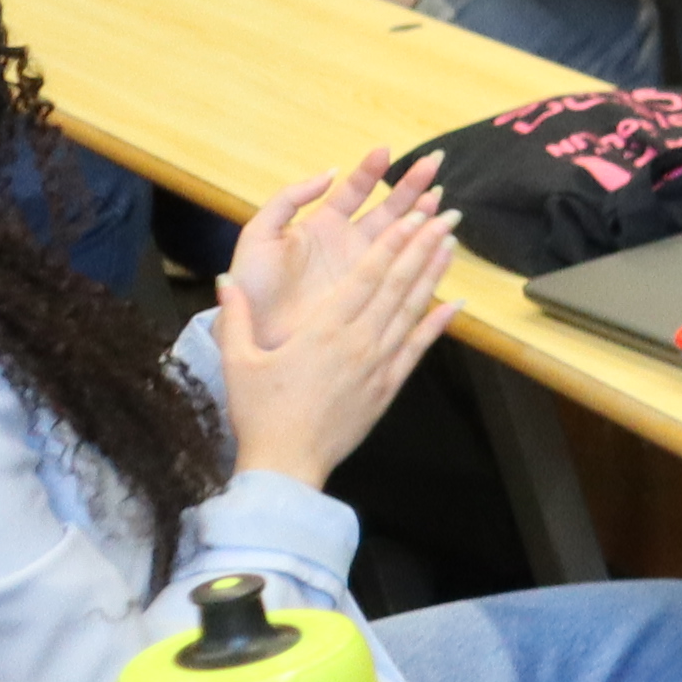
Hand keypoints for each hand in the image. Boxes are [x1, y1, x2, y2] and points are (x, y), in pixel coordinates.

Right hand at [210, 167, 453, 489]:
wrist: (287, 465)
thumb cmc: (259, 413)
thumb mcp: (238, 362)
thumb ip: (235, 317)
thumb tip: (225, 279)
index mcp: (323, 330)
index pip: (365, 276)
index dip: (390, 244)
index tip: (410, 217)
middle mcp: (359, 341)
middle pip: (397, 285)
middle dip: (421, 246)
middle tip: (444, 216)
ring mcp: (378, 364)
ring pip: (412, 310)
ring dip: (433, 275)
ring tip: (450, 244)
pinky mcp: (388, 387)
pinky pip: (418, 348)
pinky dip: (438, 324)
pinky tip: (456, 305)